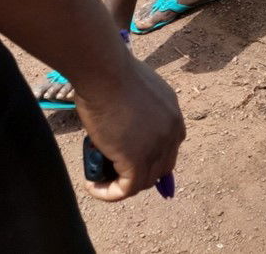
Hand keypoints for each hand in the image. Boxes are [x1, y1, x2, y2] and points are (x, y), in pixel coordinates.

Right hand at [74, 59, 184, 201]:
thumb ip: (138, 110)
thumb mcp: (136, 91)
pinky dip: (109, 192)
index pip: (169, 147)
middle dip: (138, 174)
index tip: (126, 159)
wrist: (105, 72)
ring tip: (97, 177)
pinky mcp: (137, 160)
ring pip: (143, 182)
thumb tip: (121, 122)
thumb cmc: (111, 74)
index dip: (150, 158)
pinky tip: (93, 185)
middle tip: (111, 170)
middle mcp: (172, 131)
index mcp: (173, 113)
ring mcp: (158, 147)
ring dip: (120, 184)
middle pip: (161, 167)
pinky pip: (126, 189)